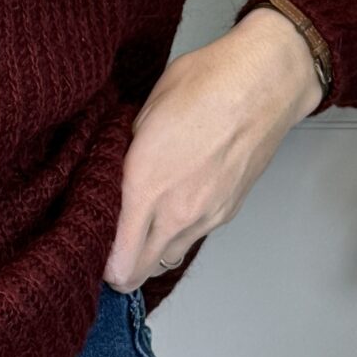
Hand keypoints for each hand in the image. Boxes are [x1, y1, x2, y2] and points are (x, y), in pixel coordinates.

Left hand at [104, 5, 322, 290]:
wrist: (265, 84)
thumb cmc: (205, 84)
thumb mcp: (146, 111)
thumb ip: (127, 155)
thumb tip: (117, 178)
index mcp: (145, 185)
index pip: (117, 257)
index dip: (99, 260)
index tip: (90, 247)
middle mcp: (176, 212)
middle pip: (139, 273)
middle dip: (120, 270)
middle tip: (110, 250)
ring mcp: (206, 217)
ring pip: (166, 259)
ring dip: (150, 252)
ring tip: (142, 226)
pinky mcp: (228, 212)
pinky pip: (193, 238)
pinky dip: (178, 234)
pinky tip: (176, 204)